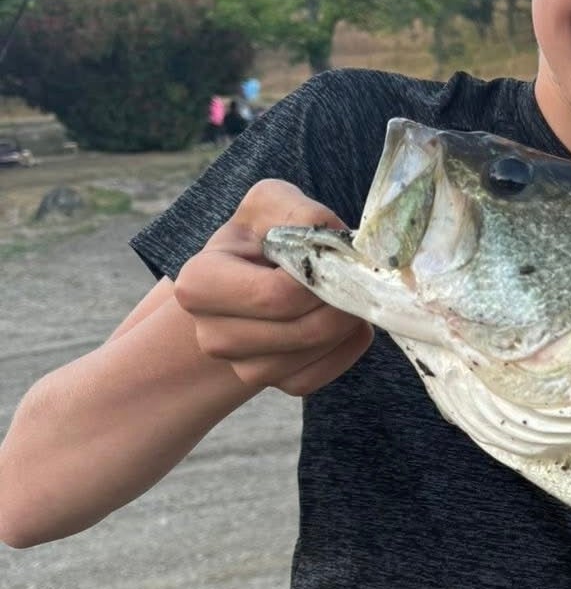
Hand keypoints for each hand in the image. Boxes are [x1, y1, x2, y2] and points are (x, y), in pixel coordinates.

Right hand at [173, 179, 372, 395]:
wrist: (254, 276)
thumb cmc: (262, 235)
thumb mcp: (271, 205)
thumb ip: (299, 212)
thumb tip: (336, 239)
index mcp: (199, 285)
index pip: (277, 296)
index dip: (319, 277)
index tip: (331, 257)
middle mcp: (212, 336)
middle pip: (303, 329)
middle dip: (341, 301)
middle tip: (354, 277)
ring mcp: (242, 367)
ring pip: (315, 353)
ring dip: (346, 322)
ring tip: (344, 292)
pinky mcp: (274, 384)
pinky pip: (323, 373)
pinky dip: (346, 346)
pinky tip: (342, 320)